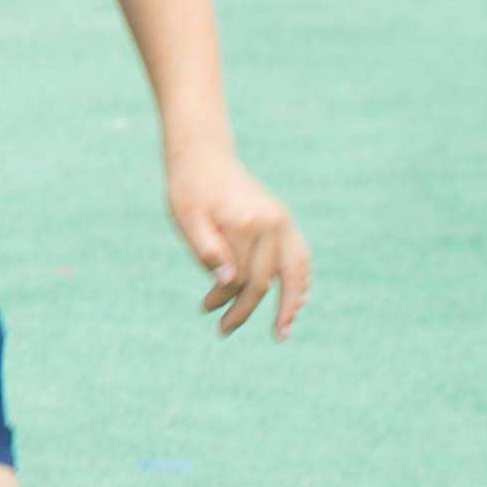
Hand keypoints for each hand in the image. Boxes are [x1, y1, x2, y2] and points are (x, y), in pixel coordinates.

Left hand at [167, 147, 309, 337]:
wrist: (203, 157)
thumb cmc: (188, 189)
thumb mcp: (186, 218)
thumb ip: (205, 248)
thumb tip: (226, 282)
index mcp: (247, 224)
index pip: (240, 277)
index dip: (224, 297)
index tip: (206, 308)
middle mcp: (272, 223)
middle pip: (266, 279)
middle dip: (247, 308)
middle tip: (225, 329)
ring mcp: (282, 221)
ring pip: (296, 270)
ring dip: (291, 302)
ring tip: (282, 329)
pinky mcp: (283, 220)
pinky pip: (300, 254)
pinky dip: (301, 278)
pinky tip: (299, 298)